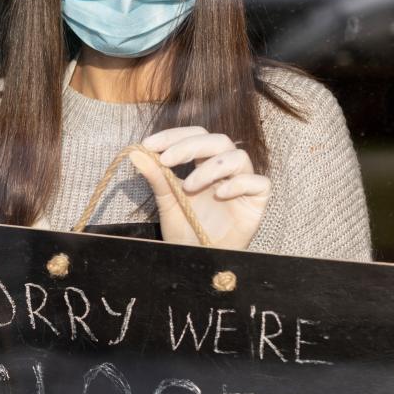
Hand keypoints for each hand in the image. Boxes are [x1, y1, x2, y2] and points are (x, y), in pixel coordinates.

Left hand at [128, 127, 269, 249]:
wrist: (198, 257)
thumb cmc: (185, 228)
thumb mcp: (166, 201)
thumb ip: (155, 176)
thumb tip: (134, 153)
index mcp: (204, 163)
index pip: (195, 136)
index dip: (174, 136)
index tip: (149, 144)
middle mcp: (225, 169)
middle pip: (217, 141)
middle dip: (190, 146)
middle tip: (166, 159)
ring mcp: (243, 183)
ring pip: (238, 157)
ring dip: (211, 167)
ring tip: (189, 187)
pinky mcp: (257, 201)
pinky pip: (258, 183)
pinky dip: (239, 184)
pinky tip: (220, 194)